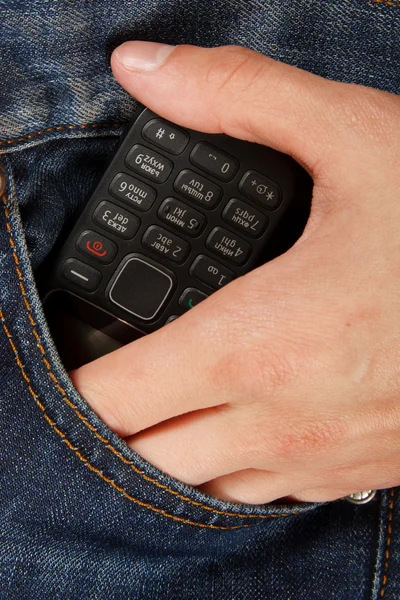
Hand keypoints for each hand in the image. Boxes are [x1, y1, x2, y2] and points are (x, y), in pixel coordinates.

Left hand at [70, 42, 399, 503]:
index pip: (115, 396)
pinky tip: (245, 412)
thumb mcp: (354, 139)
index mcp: (261, 340)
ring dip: (171, 442)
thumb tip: (145, 67)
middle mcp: (283, 417)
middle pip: (145, 455)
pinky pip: (261, 491)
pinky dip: (231, 460)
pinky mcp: (353, 472)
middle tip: (124, 365)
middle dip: (118, 417)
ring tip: (175, 392)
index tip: (80, 349)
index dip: (77, 376)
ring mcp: (319, 457)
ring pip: (200, 484)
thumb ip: (239, 97)